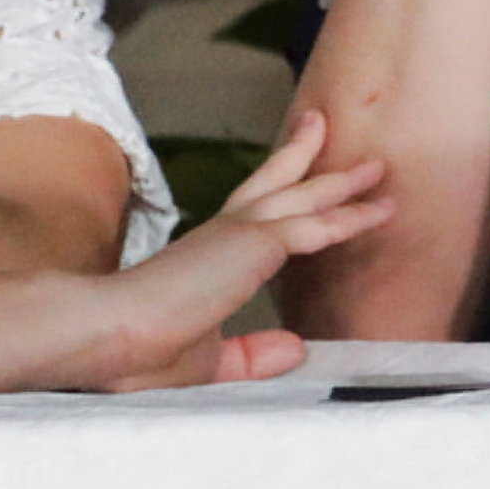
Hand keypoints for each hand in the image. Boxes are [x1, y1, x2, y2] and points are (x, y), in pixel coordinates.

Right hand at [0, 111, 395, 393]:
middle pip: (271, 185)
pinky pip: (316, 227)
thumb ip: (252, 355)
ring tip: (376, 166)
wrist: (108, 333)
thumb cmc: (139, 353)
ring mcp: (236, 235)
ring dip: (341, 181)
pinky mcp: (253, 244)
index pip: (245, 218)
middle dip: (301, 159)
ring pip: (301, 197)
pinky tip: (381, 211)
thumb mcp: (210, 362)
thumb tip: (295, 348)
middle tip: (321, 126)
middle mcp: (220, 235)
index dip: (271, 197)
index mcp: (203, 258)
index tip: (288, 180)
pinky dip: (350, 218)